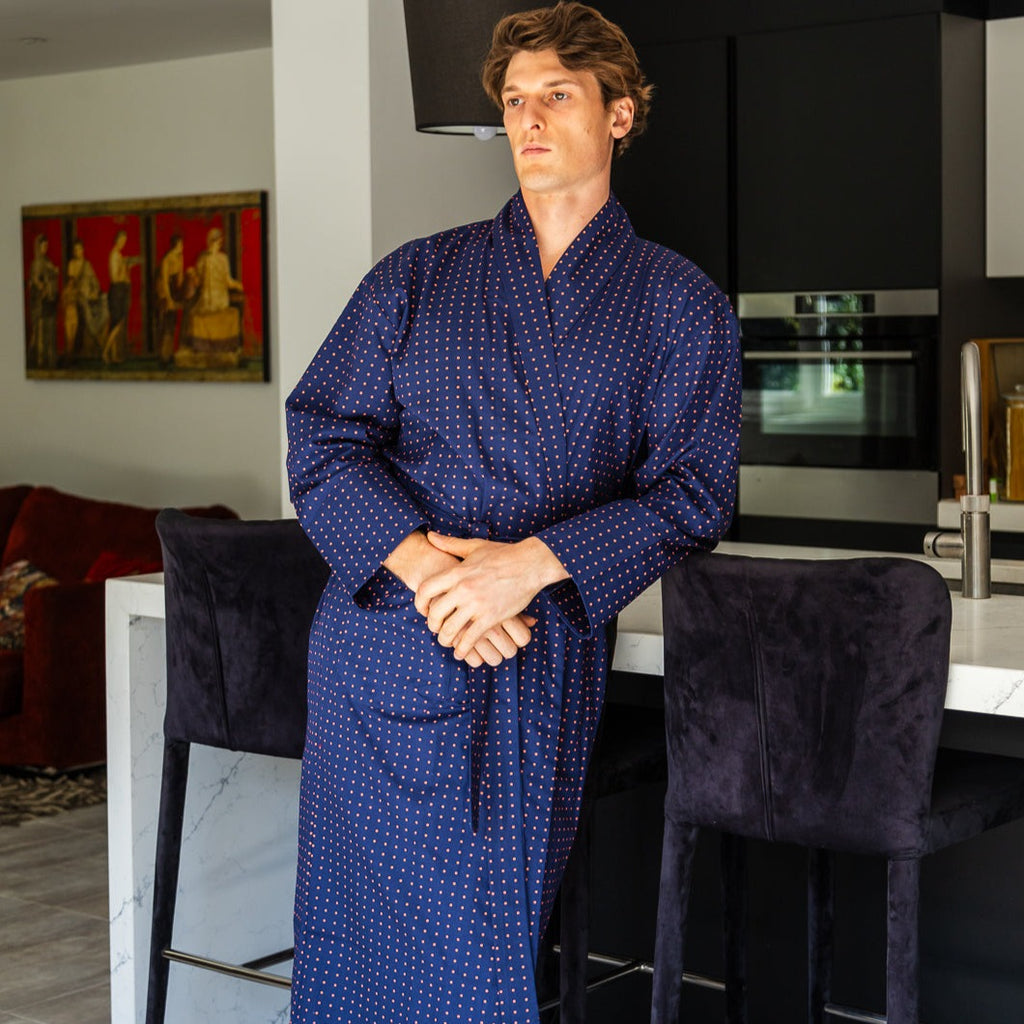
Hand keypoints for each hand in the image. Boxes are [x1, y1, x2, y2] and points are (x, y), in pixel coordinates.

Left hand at [383, 529, 536, 666]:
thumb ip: (450, 544)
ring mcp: (477, 605)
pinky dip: (463, 648)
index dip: (419, 602)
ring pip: (450, 629)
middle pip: (435, 613)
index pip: (426, 589)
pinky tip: (462, 651)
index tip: (423, 610)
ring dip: (445, 639)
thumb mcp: (474, 546)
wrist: (531, 564)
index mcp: (457, 572)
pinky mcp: (491, 617)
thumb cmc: (503, 554)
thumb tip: (430, 536)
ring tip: (447, 642)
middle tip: (435, 629)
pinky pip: (471, 638)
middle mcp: (464, 589)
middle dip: (431, 624)